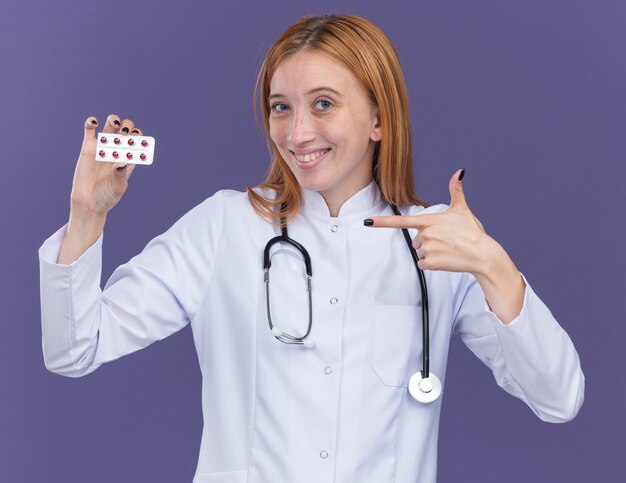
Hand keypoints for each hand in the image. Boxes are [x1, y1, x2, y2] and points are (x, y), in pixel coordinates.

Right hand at [69, 114, 141, 215]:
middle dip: (127, 126)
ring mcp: (103, 147)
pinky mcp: (88, 147)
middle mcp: (117, 150)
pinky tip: (94, 122)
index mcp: (129, 159)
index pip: (138, 142)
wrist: (88, 202)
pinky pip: (90, 130)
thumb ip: (120, 175)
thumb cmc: (107, 196)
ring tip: (114, 123)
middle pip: (125, 130)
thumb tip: (121, 162)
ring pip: (110, 126)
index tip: (136, 139)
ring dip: (113, 119)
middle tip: (124, 132)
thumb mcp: (117, 188)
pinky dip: (91, 122)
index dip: (139, 137)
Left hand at [366, 169, 497, 275]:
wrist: (483, 254)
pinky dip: (432, 264)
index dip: (382, 222)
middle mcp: (426, 234)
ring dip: (430, 253)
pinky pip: (423, 264)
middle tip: (446, 241)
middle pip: (416, 240)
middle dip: (428, 241)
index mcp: (430, 221)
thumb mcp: (462, 210)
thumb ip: (456, 191)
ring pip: (420, 252)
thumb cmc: (472, 232)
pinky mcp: (431, 263)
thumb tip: (459, 172)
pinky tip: (445, 260)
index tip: (367, 222)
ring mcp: (428, 249)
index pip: (401, 221)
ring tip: (447, 250)